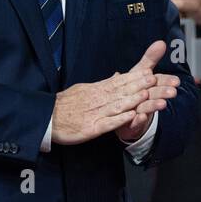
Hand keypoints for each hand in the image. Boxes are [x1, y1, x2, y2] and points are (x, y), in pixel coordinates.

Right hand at [51, 40, 178, 145]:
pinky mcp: (91, 128)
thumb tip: (115, 76)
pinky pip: (107, 123)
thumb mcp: (83, 89)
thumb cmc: (65, 105)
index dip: (134, 78)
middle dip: (137, 86)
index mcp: (96, 90)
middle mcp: (97, 99)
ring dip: (131, 100)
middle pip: (120, 91)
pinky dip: (119, 119)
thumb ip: (101, 84)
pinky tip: (131, 116)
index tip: (148, 73)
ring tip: (145, 95)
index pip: (118, 82)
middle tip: (153, 79)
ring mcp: (94, 113)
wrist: (47, 118)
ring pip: (116, 105)